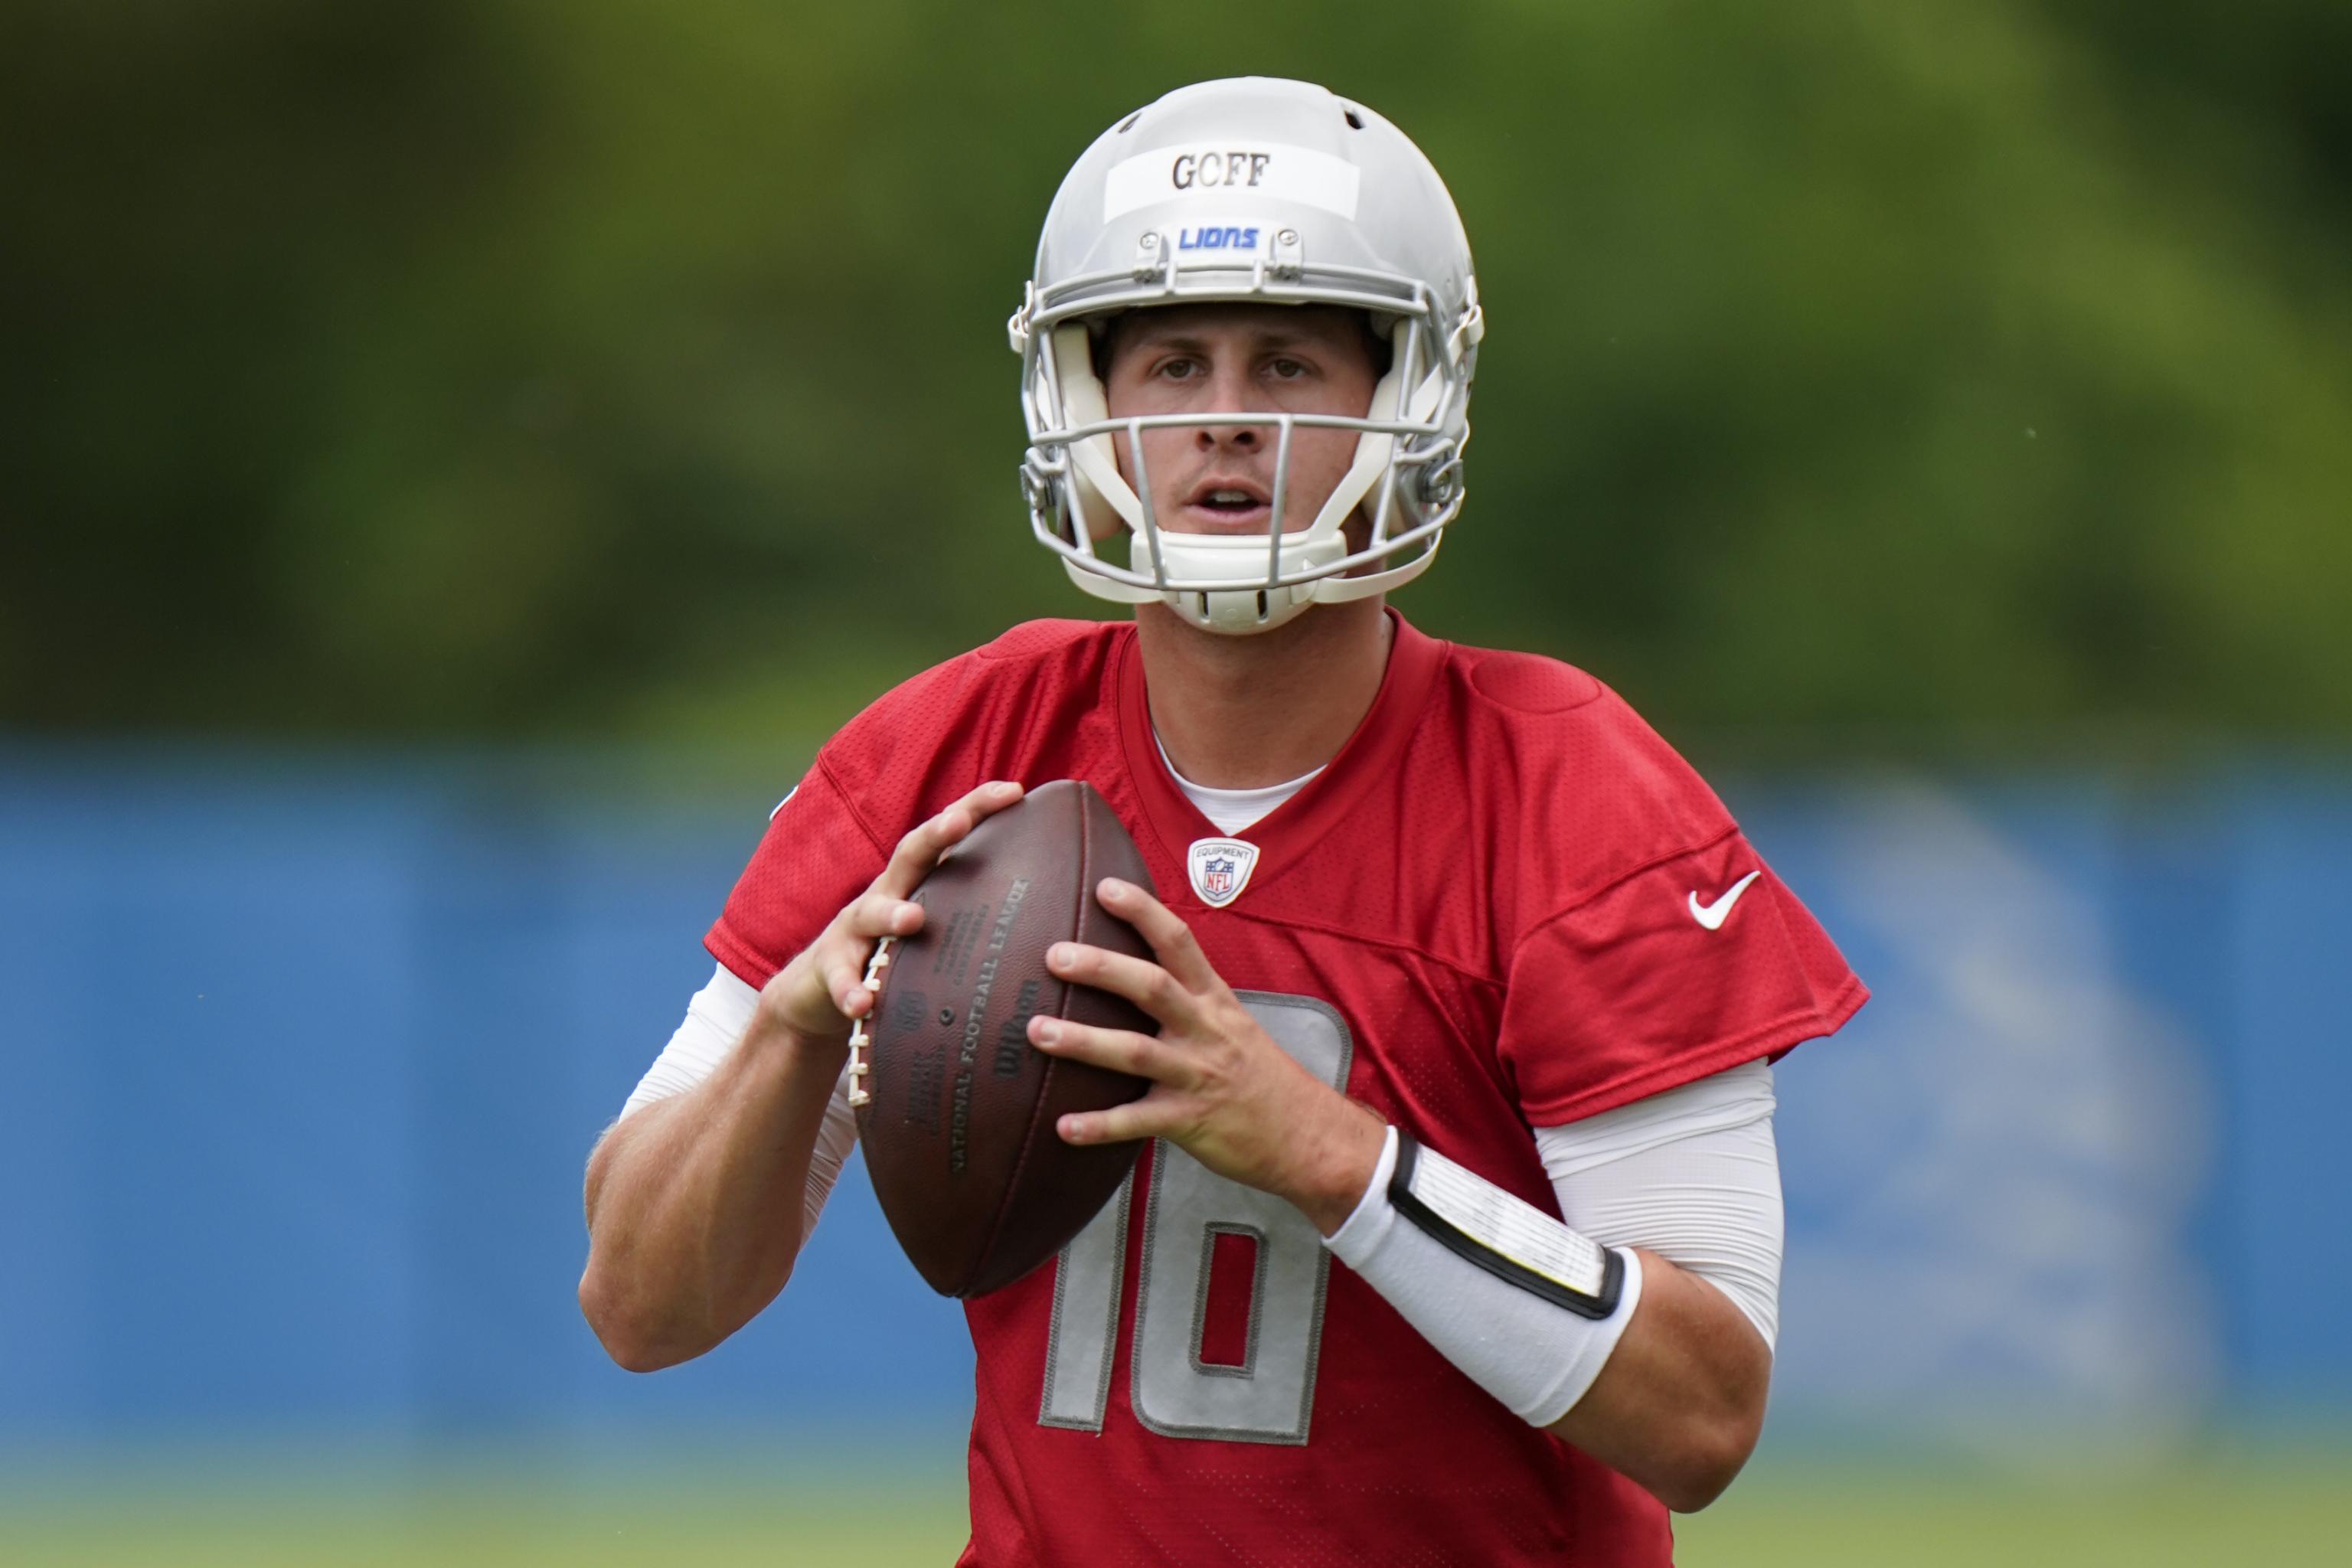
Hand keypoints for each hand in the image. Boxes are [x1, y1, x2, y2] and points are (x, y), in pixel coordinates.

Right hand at [757, 780, 1025, 1048]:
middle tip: (960, 822)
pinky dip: (851, 989)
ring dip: (891, 914)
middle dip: (934, 835)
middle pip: (908, 856)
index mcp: (917, 882)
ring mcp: (854, 930)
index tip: (1016, 791)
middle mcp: (885, 895)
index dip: (977, 808)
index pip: (947, 835)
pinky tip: (863, 1003)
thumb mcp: (935, 930)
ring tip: (912, 920)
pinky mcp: (830, 968)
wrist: (819, 991)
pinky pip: (841, 978)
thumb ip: (978, 919)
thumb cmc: (896, 956)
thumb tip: (1055, 920)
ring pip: (869, 913)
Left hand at [1027, 877, 1386, 1234]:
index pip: (1179, 942)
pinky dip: (1100, 1125)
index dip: (1143, 912)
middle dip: (1102, 969)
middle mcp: (1204, 1030)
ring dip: (1084, 1041)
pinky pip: (1137, 1123)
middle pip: (1152, 988)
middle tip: (1054, 955)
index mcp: (1213, 1000)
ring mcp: (1196, 1075)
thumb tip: (1127, 969)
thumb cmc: (1258, 1075)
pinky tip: (1063, 1127)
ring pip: (1136, 1053)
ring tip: (1038, 1032)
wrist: (1305, 1133)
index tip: (1104, 887)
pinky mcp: (1189, 1120)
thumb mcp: (1230, 1022)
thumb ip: (1185, 997)